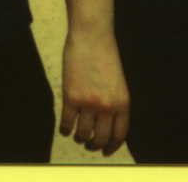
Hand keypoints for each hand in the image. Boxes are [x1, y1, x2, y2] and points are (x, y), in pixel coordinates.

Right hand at [60, 28, 130, 156]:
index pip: (119, 134)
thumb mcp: (118, 82)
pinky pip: (66, 124)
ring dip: (79, 138)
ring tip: (77, 135)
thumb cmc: (105, 56)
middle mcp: (107, 105)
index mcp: (123, 102)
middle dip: (94, 145)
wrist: (92, 36)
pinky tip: (65, 128)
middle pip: (100, 139)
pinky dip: (65, 130)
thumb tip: (107, 126)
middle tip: (89, 144)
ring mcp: (88, 103)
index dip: (112, 146)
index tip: (106, 151)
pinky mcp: (71, 97)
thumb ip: (115, 104)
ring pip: (82, 134)